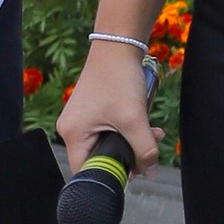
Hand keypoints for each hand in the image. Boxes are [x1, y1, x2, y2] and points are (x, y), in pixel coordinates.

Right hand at [59, 45, 158, 176]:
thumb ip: (144, 150)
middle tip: (147, 151)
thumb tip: (150, 173)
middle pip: (98, 159)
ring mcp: (81, 121)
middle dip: (126, 158)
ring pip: (107, 146)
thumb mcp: (134, 119)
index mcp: (73, 134)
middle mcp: (71, 130)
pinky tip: (144, 125)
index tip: (132, 172)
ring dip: (131, 144)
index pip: (86, 171)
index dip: (109, 176)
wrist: (117, 47)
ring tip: (151, 135)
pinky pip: (108, 133)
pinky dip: (127, 133)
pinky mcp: (91, 114)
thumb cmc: (118, 79)